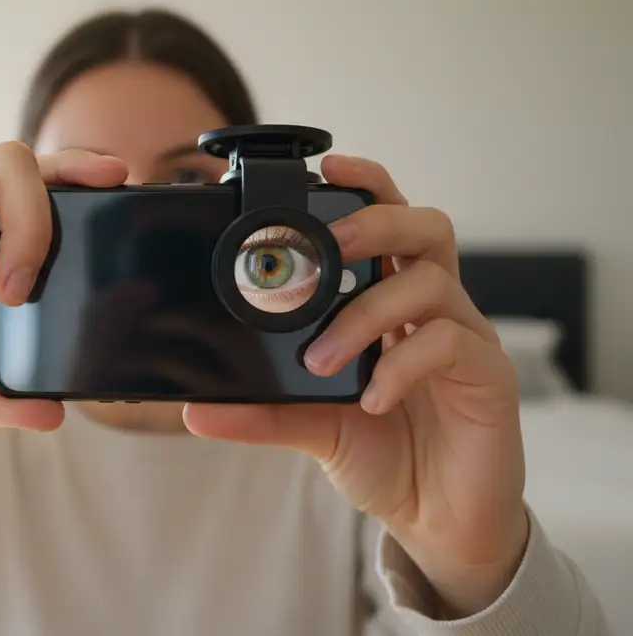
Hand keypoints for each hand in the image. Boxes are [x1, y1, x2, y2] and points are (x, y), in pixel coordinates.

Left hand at [182, 155, 526, 617]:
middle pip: (425, 226)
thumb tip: (196, 409)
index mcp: (391, 302)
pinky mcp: (489, 378)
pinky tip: (371, 399)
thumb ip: (263, 411)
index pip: (386, 222)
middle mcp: (433, 309)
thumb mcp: (312, 428)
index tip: (324, 165)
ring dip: (368, 311)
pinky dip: (401, 366)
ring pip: (433, 280)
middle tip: (328, 243)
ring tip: (323, 357)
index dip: (364, 185)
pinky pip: (452, 344)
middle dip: (374, 221)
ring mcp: (466, 338)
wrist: (438, 518)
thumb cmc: (383, 454)